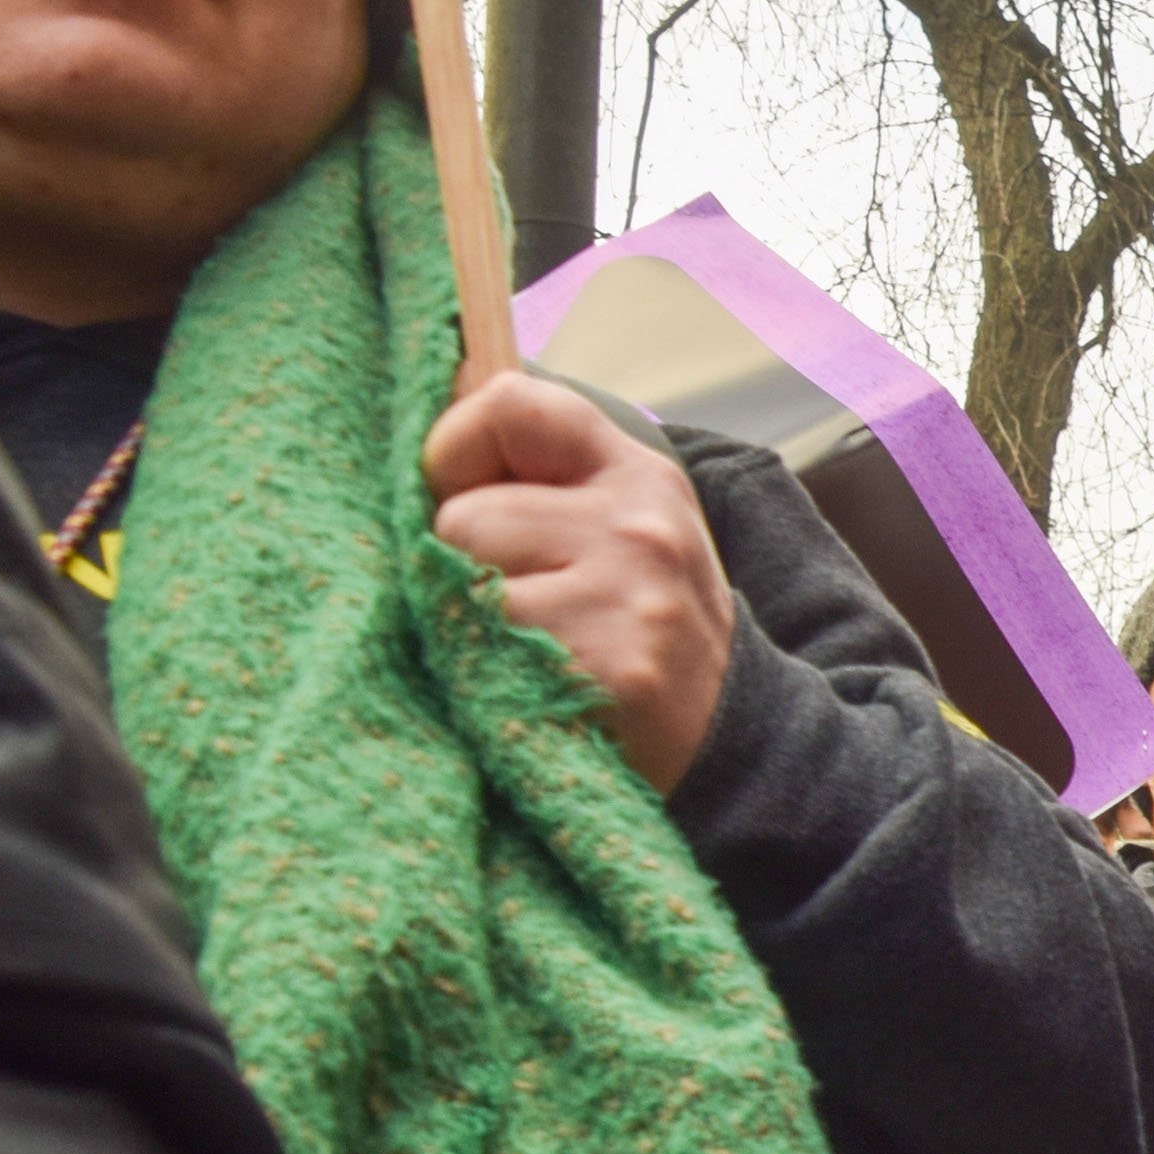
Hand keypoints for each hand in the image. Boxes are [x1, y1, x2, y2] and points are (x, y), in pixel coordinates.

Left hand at [424, 374, 735, 794]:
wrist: (733, 749)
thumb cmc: (642, 638)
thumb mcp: (619, 539)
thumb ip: (540, 486)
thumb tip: (420, 455)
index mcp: (639, 477)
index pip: (514, 403)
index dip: (456, 445)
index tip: (460, 494)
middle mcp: (640, 523)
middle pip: (464, 515)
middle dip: (466, 568)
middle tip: (523, 613)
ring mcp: (629, 592)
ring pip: (459, 581)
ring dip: (469, 625)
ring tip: (529, 652)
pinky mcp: (607, 661)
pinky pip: (479, 643)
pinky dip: (484, 674)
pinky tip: (533, 688)